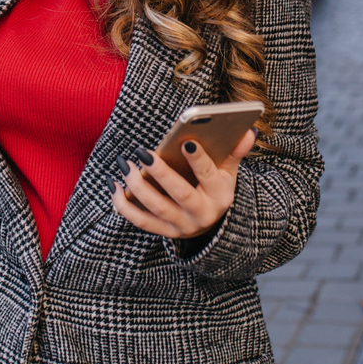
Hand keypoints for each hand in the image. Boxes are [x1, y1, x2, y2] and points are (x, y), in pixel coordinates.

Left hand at [111, 129, 257, 239]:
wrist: (213, 225)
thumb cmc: (217, 188)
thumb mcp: (229, 172)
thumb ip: (235, 152)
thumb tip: (249, 131)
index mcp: (220, 195)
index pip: (209, 176)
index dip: (198, 160)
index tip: (185, 142)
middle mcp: (202, 214)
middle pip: (180, 194)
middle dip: (160, 173)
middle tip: (143, 152)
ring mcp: (182, 226)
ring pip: (157, 208)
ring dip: (137, 187)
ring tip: (125, 165)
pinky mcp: (165, 232)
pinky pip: (141, 221)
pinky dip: (124, 206)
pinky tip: (114, 187)